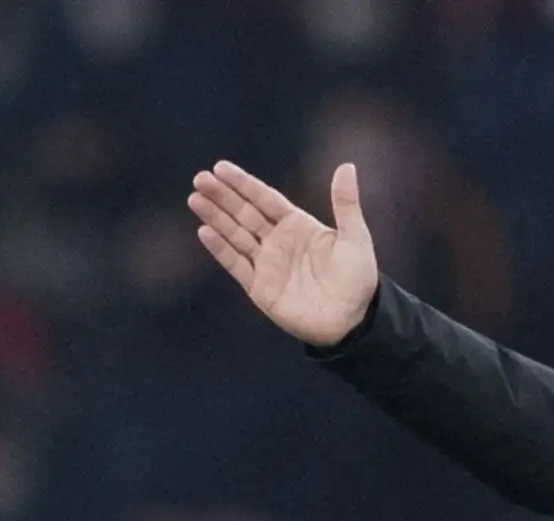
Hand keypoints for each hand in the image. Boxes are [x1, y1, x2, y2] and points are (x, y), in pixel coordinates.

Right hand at [188, 160, 377, 345]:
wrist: (353, 321)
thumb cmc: (358, 279)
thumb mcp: (355, 237)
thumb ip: (345, 203)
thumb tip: (347, 165)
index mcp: (299, 226)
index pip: (266, 199)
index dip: (244, 184)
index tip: (221, 167)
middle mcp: (279, 242)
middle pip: (245, 214)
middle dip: (223, 196)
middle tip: (200, 178)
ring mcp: (268, 264)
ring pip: (235, 235)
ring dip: (215, 217)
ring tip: (195, 199)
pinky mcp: (260, 287)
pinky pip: (236, 264)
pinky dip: (221, 249)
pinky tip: (205, 231)